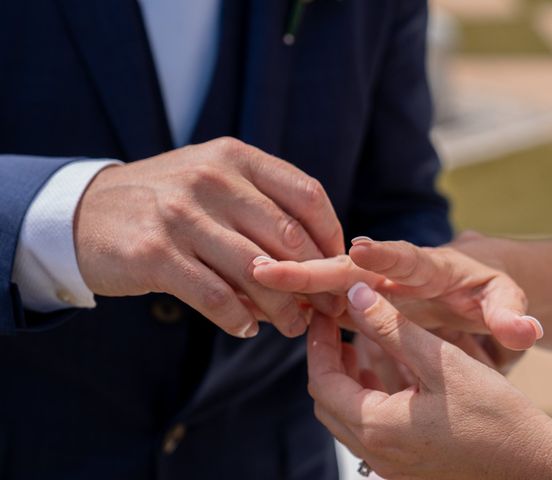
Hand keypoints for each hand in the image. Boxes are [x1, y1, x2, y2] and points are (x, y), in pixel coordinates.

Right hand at [74, 137, 343, 337]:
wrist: (85, 211)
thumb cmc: (167, 201)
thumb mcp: (214, 182)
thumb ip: (261, 207)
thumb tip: (317, 260)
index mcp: (236, 158)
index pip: (306, 195)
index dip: (332, 237)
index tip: (338, 268)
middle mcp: (212, 179)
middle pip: (288, 236)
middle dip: (317, 280)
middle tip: (326, 306)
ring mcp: (182, 215)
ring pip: (257, 271)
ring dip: (284, 308)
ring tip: (293, 326)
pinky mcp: (155, 253)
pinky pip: (214, 296)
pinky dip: (238, 318)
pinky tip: (246, 327)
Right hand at [254, 239, 541, 349]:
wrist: (470, 283)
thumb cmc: (490, 289)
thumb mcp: (508, 299)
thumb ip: (512, 313)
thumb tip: (527, 331)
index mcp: (429, 266)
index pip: (405, 257)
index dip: (383, 254)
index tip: (357, 247)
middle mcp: (393, 270)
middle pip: (348, 267)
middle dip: (309, 266)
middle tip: (265, 265)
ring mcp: (374, 284)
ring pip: (328, 281)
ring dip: (292, 281)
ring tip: (249, 281)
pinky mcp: (363, 299)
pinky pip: (327, 299)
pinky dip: (299, 300)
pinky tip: (268, 304)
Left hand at [307, 284, 551, 479]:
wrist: (539, 471)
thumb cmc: (496, 416)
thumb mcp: (441, 362)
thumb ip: (392, 327)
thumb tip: (355, 295)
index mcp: (377, 427)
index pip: (323, 380)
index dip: (319, 343)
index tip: (324, 314)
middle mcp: (375, 455)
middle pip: (328, 402)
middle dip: (328, 361)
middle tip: (338, 328)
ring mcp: (391, 468)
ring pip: (347, 418)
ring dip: (347, 381)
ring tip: (360, 347)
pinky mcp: (408, 471)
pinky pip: (371, 432)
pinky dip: (368, 400)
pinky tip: (389, 379)